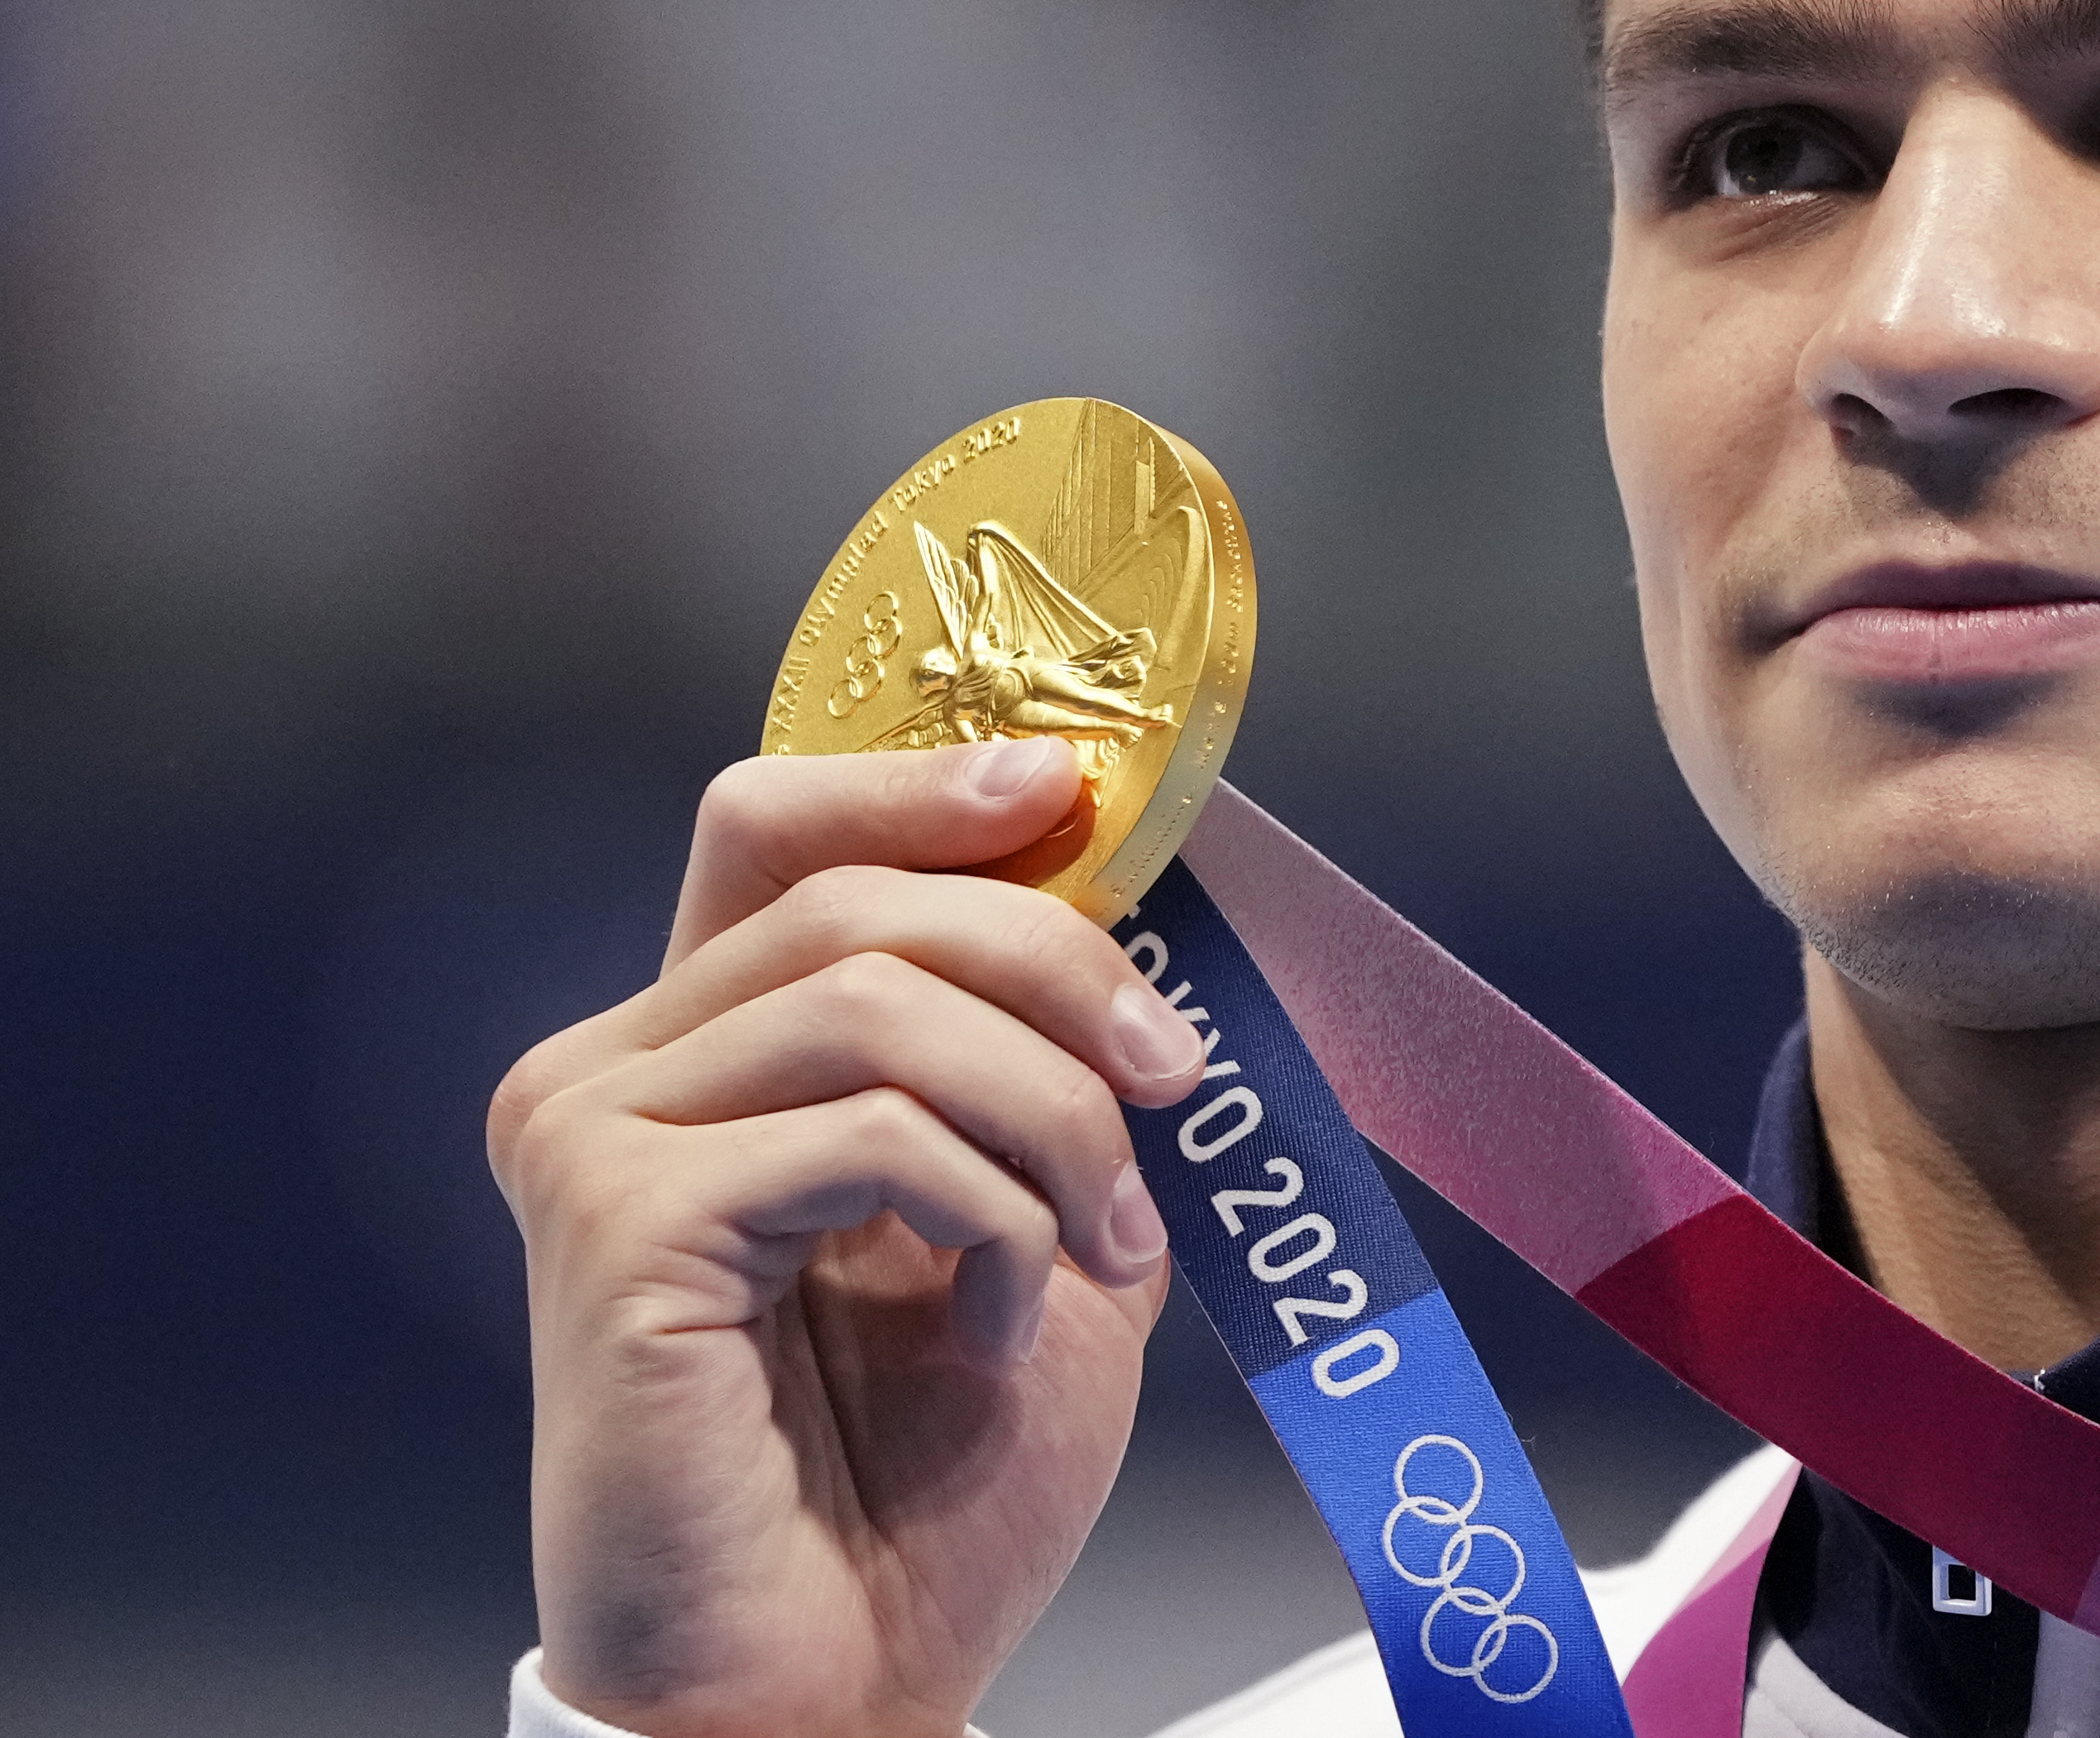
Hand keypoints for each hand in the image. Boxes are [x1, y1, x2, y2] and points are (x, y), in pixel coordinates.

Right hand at [488, 739, 1207, 1737]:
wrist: (841, 1686)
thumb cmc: (924, 1484)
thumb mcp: (1038, 1217)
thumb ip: (1053, 1064)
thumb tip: (1150, 906)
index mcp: (701, 1051)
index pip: (779, 826)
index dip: (922, 778)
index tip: (1073, 785)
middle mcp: (614, 1073)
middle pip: (857, 894)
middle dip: (1060, 962)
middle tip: (1178, 1079)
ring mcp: (594, 1141)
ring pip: (876, 1006)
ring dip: (1051, 1119)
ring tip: (1108, 1249)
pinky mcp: (615, 1228)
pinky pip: (867, 1137)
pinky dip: (992, 1221)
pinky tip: (1006, 1330)